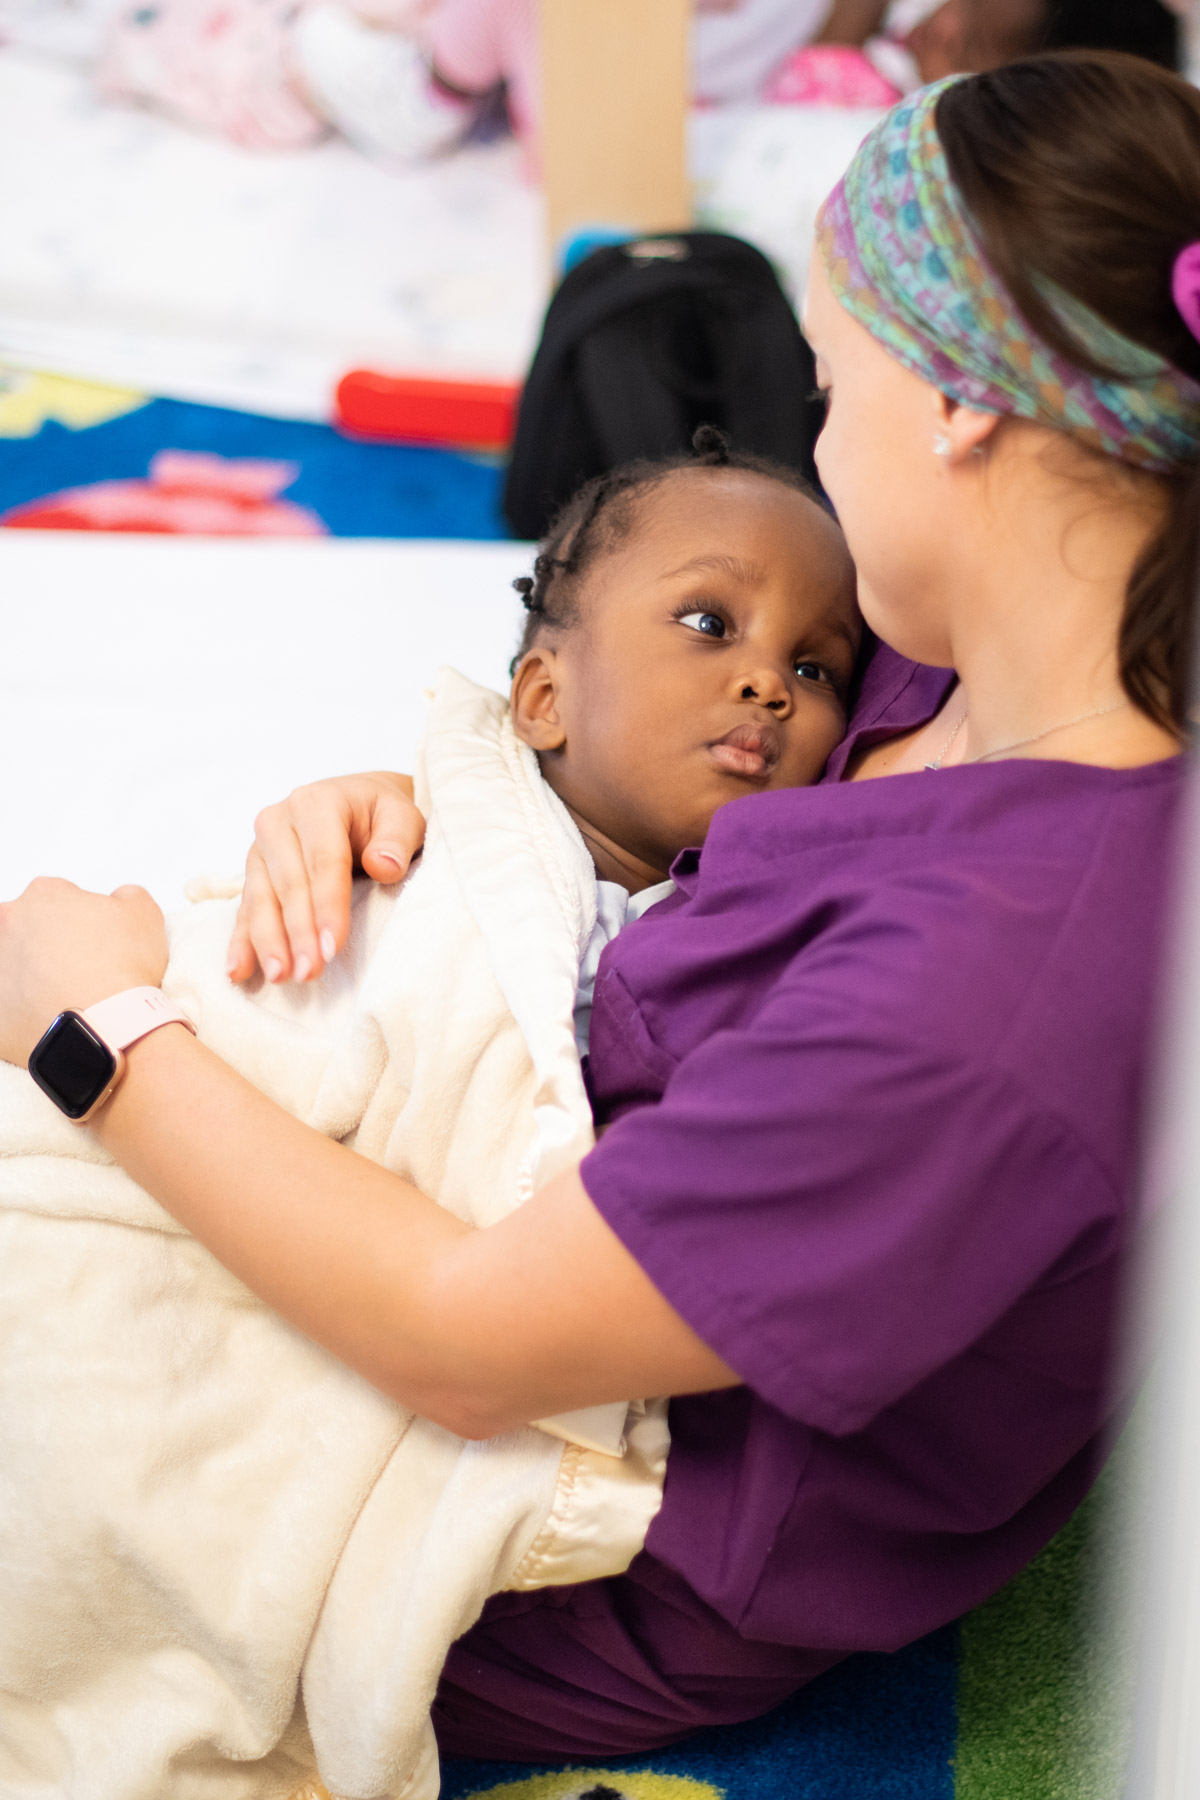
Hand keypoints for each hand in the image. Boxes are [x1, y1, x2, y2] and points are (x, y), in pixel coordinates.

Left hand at [0, 879, 166, 1066]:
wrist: (105, 1026)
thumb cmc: (121, 970)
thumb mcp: (145, 915)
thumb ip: (127, 896)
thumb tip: (120, 899)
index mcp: (43, 896)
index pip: (54, 897)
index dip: (76, 917)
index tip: (90, 938)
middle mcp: (8, 927)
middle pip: (21, 928)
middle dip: (42, 943)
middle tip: (74, 967)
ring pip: (7, 967)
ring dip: (27, 975)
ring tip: (61, 996)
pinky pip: (5, 1008)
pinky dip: (21, 1011)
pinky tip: (49, 1018)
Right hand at [227, 772, 425, 984]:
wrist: (359, 801)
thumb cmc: (383, 815)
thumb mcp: (404, 817)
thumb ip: (397, 839)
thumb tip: (384, 865)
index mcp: (317, 804)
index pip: (323, 862)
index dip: (328, 906)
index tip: (334, 946)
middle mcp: (280, 822)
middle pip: (288, 884)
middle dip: (298, 933)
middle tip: (310, 972)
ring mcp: (261, 848)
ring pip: (261, 899)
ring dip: (269, 941)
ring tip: (280, 976)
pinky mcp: (254, 871)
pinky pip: (245, 908)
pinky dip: (242, 941)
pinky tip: (238, 970)